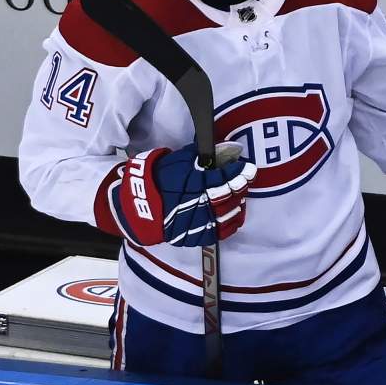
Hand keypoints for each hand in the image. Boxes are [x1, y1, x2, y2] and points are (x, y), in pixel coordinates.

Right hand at [111, 141, 256, 246]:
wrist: (137, 207)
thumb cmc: (156, 180)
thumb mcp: (174, 161)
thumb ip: (197, 155)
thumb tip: (218, 147)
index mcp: (191, 184)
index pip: (222, 178)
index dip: (238, 173)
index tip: (248, 167)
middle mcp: (196, 204)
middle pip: (227, 196)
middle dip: (240, 187)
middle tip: (247, 180)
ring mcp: (196, 223)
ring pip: (226, 215)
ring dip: (238, 204)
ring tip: (240, 196)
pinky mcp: (194, 237)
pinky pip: (219, 233)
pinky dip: (231, 224)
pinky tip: (236, 215)